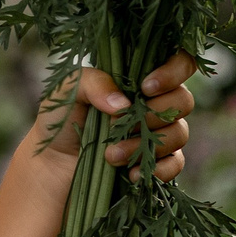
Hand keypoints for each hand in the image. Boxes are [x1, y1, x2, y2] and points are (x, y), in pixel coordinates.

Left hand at [29, 52, 197, 181]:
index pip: (178, 63)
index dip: (174, 71)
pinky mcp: (158, 162)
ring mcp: (159, 134)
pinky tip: (131, 173)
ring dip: (145, 145)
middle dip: (152, 115)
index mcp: (137, 79)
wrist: (51, 165)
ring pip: (179, 133)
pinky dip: (157, 169)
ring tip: (110, 155)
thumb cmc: (60, 120)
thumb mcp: (68, 92)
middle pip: (183, 101)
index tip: (146, 87)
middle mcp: (153, 104)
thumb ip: (94, 83)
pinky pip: (176, 164)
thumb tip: (124, 103)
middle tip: (117, 125)